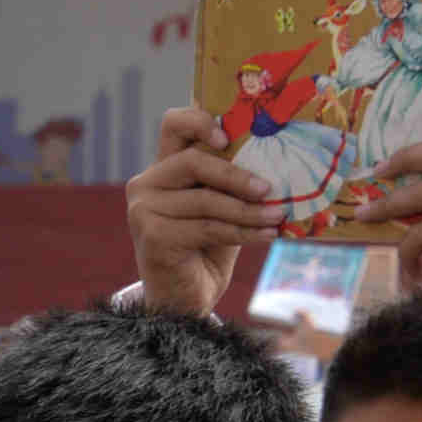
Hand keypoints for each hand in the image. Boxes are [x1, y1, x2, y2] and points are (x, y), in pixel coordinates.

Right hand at [125, 106, 278, 321]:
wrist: (183, 300)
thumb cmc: (205, 250)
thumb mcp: (222, 209)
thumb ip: (231, 185)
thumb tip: (277, 164)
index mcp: (163, 168)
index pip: (173, 125)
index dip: (199, 121)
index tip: (227, 136)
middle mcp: (145, 183)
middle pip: (192, 161)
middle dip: (235, 175)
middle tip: (268, 188)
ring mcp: (143, 210)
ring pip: (205, 199)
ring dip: (248, 210)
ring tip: (277, 216)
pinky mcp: (152, 236)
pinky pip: (207, 227)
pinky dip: (243, 232)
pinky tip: (267, 235)